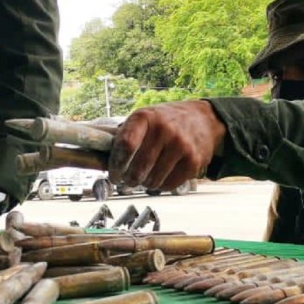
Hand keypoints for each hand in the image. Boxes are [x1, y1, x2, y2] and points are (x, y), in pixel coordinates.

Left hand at [108, 100, 225, 190]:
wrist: (204, 120)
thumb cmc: (167, 121)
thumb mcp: (145, 118)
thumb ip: (126, 135)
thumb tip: (99, 159)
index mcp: (146, 117)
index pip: (126, 146)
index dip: (116, 165)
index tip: (114, 175)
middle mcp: (164, 129)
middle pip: (138, 169)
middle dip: (129, 180)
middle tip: (128, 181)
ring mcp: (180, 146)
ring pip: (152, 181)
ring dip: (146, 184)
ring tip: (146, 178)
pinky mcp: (193, 161)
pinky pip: (168, 185)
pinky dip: (161, 187)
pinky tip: (161, 178)